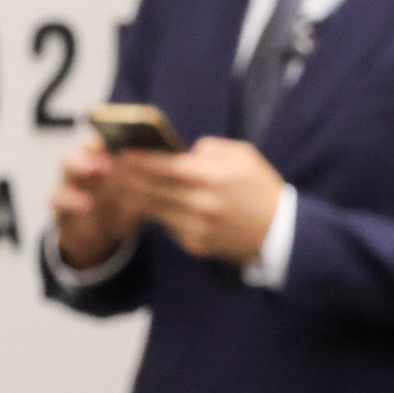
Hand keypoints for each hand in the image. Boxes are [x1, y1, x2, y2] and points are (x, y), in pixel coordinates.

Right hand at [49, 137, 143, 267]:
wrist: (101, 234)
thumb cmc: (125, 205)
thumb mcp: (143, 193)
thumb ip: (153, 178)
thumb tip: (180, 164)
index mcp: (109, 157)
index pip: (111, 136)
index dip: (115, 133)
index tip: (130, 134)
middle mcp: (88, 163)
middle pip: (86, 145)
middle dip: (98, 146)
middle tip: (114, 148)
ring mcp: (71, 182)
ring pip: (68, 165)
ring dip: (81, 165)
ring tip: (98, 170)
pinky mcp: (61, 204)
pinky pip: (57, 197)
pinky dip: (70, 199)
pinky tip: (87, 204)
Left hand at [115, 137, 285, 264]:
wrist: (283, 234)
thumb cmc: (262, 189)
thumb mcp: (244, 156)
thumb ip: (210, 148)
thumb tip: (181, 150)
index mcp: (213, 178)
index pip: (164, 166)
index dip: (138, 159)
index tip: (120, 151)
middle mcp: (201, 204)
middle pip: (150, 188)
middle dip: (126, 176)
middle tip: (110, 166)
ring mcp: (197, 227)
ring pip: (151, 209)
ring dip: (132, 195)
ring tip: (119, 183)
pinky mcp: (195, 244)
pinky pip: (165, 225)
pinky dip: (153, 213)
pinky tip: (146, 202)